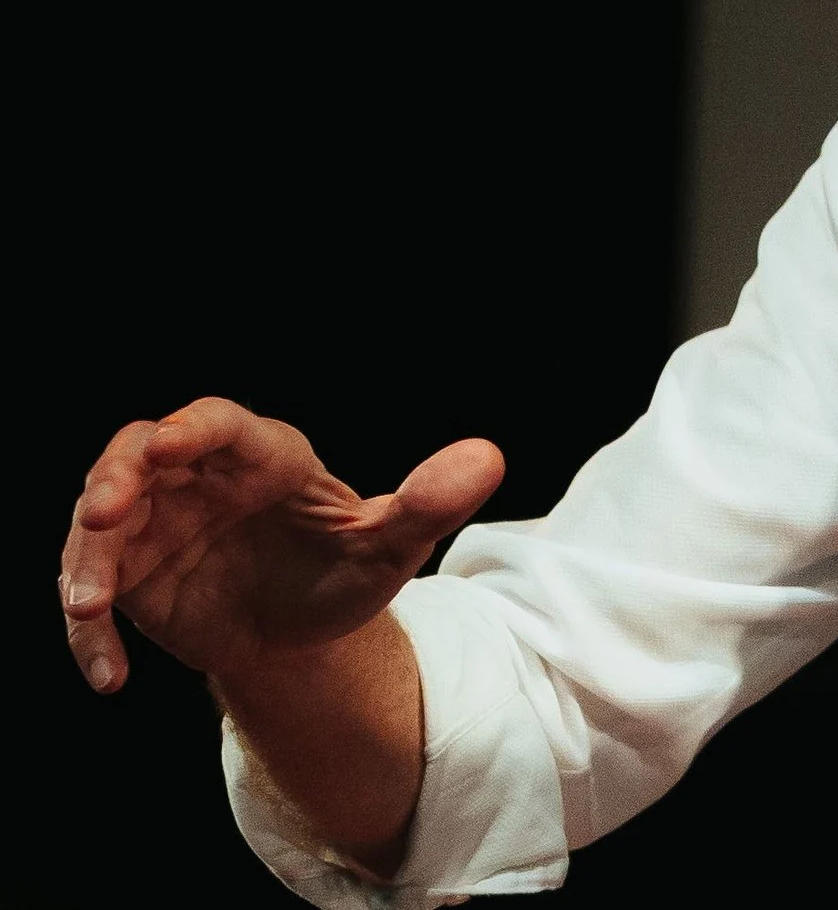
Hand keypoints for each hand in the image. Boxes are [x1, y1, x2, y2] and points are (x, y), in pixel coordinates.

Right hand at [61, 398, 503, 692]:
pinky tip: (110, 675)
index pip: (220, 424)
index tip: (169, 446)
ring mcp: (156, 525)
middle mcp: (199, 479)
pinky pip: (93, 596)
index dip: (192, 429)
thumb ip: (429, 503)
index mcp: (265, 456)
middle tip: (105, 515)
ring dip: (87, 560)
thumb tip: (489, 457)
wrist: (303, 634)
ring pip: (100, 523)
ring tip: (90, 607)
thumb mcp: (391, 546)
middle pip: (137, 454)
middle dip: (115, 479)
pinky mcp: (129, 575)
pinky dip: (89, 633)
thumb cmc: (346, 571)